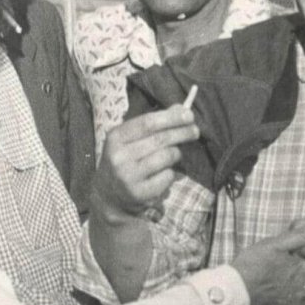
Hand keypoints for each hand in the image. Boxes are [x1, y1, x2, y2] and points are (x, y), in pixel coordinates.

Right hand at [92, 105, 198, 219]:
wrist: (108, 195)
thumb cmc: (125, 160)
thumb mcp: (131, 139)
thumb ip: (154, 124)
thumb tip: (180, 109)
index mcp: (116, 137)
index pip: (148, 122)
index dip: (171, 118)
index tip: (189, 115)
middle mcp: (119, 156)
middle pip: (160, 139)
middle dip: (182, 133)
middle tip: (195, 131)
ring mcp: (128, 176)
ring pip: (166, 156)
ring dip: (176, 153)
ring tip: (175, 154)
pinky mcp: (139, 193)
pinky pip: (167, 176)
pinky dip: (170, 173)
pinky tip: (164, 173)